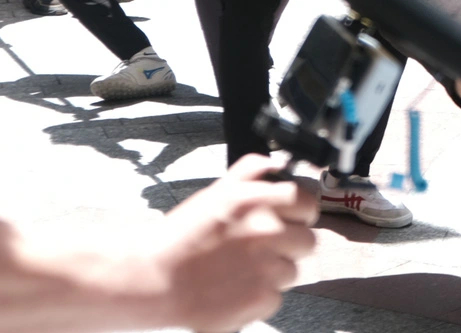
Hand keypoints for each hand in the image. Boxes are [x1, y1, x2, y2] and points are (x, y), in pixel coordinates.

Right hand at [149, 152, 317, 332]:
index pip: (307, 202)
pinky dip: (259, 296)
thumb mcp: (217, 191)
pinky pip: (276, 297)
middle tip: (261, 249)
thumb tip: (278, 163)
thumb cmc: (182, 237)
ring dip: (274, 271)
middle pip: (307, 240)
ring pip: (292, 271)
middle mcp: (267, 231)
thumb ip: (251, 171)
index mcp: (257, 201)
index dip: (300, 213)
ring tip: (242, 270)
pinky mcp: (260, 298)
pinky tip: (236, 288)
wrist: (153, 279)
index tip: (291, 220)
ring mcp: (267, 267)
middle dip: (288, 245)